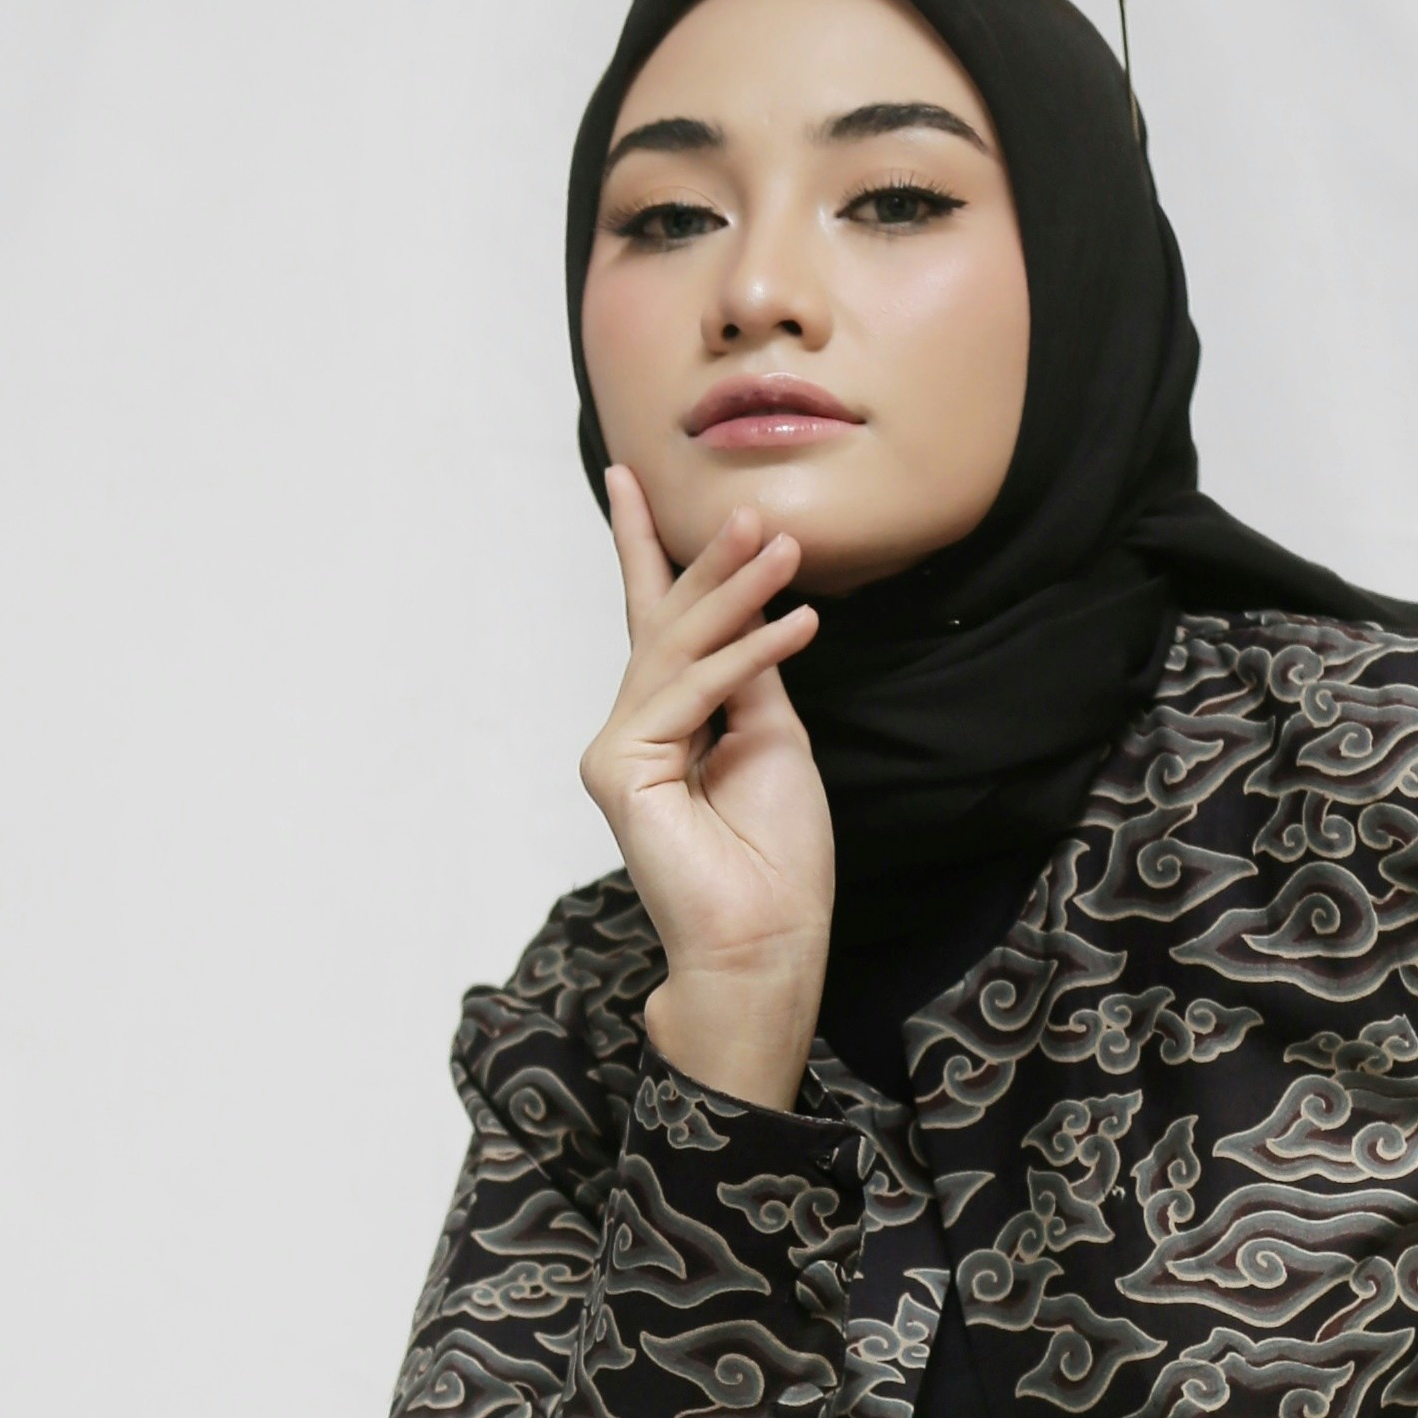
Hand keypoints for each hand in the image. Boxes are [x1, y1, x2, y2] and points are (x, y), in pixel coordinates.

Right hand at [579, 471, 832, 1111]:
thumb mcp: (774, 739)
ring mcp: (620, 750)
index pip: (658, 624)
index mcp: (666, 724)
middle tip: (751, 506)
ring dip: (735, 593)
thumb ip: (750, 675)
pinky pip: (692, 694)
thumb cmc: (775, 856)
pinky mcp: (620, 771)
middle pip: (666, 626)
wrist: (765, 939)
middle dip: (707, 562)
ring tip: (784, 546)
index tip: (631, 479)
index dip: (647, 550)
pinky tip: (797, 625)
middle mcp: (632, 731)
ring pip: (678, 650)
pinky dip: (748, 657)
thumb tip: (750, 607)